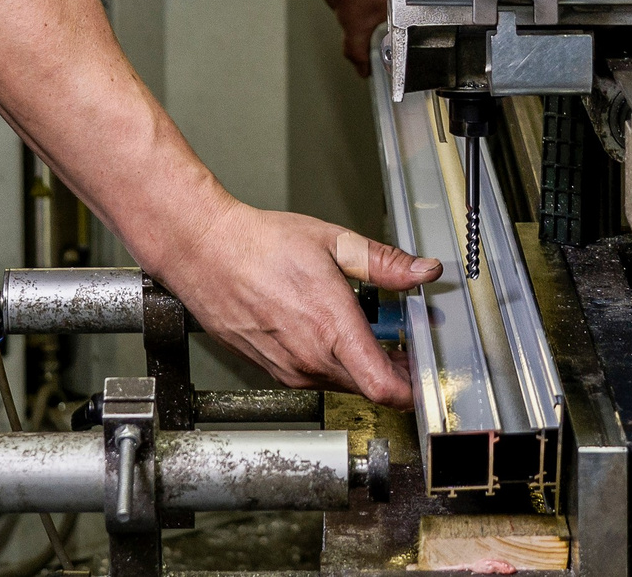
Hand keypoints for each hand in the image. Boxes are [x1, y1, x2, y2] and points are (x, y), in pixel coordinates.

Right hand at [160, 204, 439, 406]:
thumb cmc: (260, 244)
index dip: (413, 389)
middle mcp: (310, 358)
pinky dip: (329, 361)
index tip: (427, 376)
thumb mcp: (332, 242)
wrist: (204, 252)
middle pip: (368, 386)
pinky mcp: (272, 370)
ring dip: (359, 364)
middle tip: (401, 340)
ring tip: (360, 327)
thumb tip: (423, 271)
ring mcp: (288, 369)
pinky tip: (323, 329)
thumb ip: (384, 263)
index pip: (384, 388)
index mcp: (331, 328)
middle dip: (391, 369)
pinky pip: (313, 377)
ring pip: (341, 382)